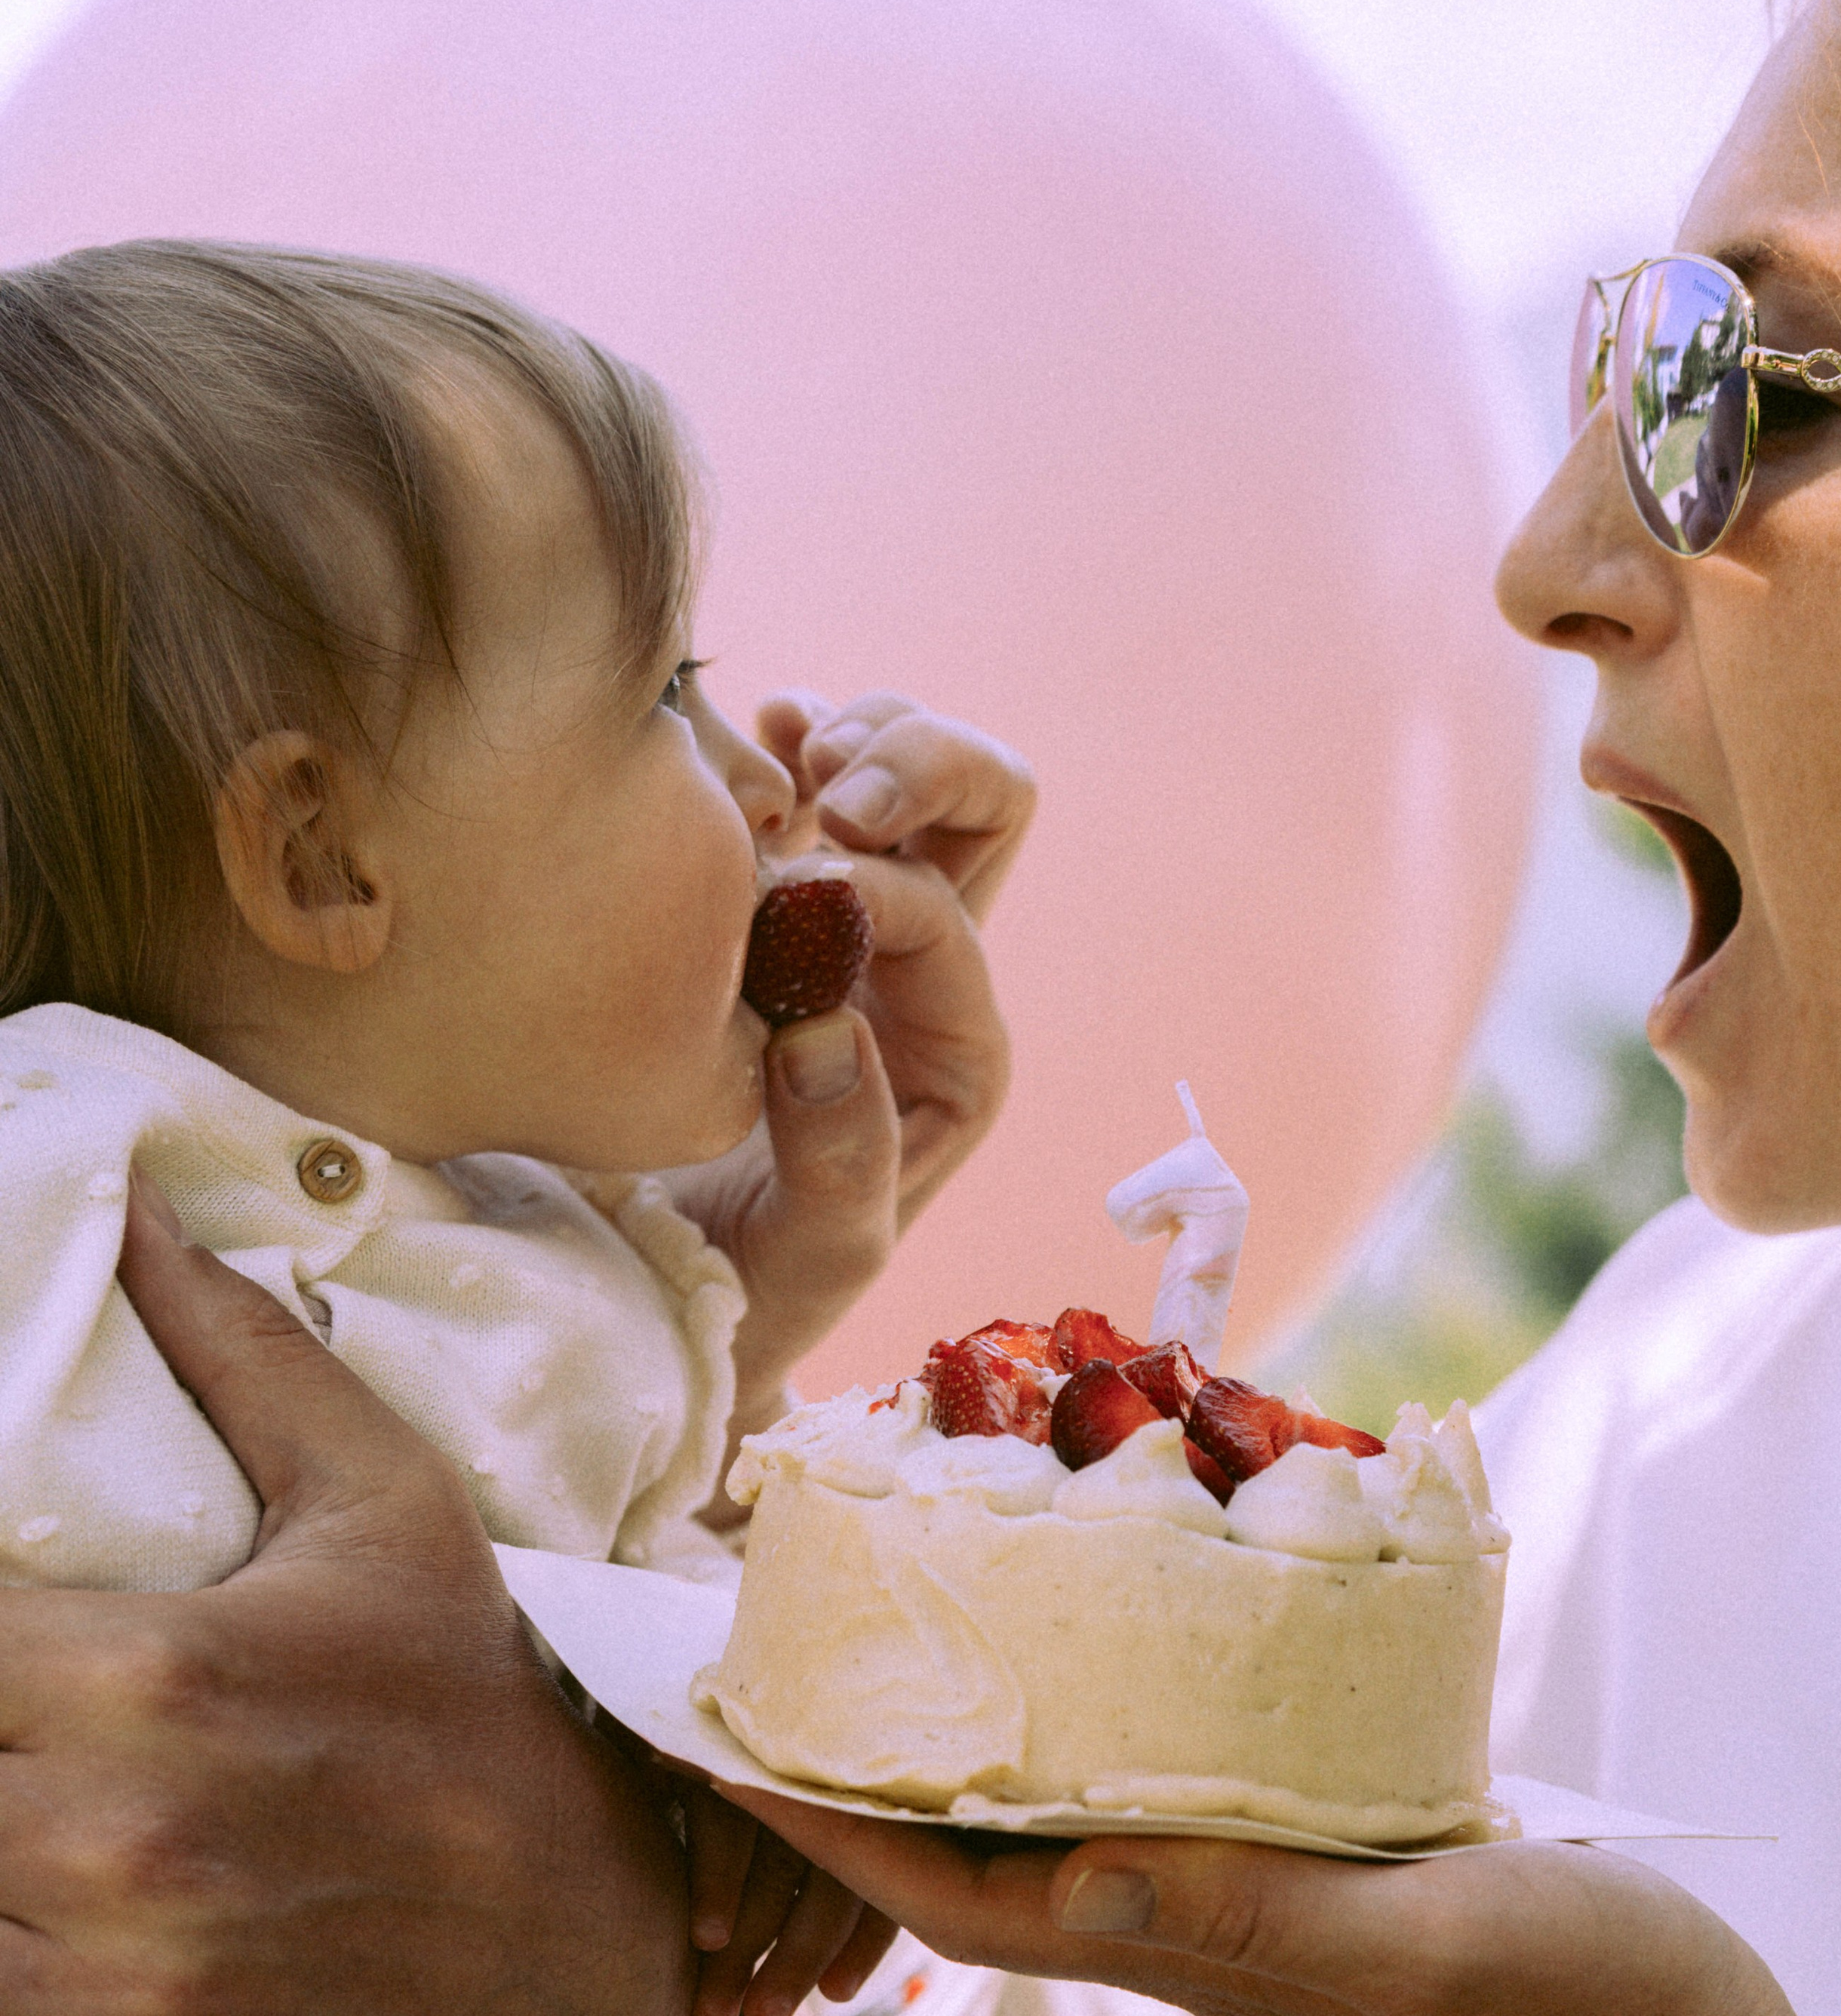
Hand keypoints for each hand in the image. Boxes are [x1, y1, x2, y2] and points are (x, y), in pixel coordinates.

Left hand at [0, 1184, 696, 2015]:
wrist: (603, 1967)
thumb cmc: (481, 1717)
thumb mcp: (392, 1517)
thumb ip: (248, 1360)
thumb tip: (139, 1215)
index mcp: (150, 1675)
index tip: (5, 1655)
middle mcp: (116, 1843)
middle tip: (18, 1744)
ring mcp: (120, 2008)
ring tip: (26, 1839)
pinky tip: (18, 1972)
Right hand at [666, 693, 1028, 1460]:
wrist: (681, 1293)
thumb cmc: (764, 1288)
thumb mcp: (823, 1251)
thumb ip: (841, 1156)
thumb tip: (826, 1030)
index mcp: (959, 1048)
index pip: (937, 917)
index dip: (867, 888)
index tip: (779, 897)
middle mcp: (925, 972)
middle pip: (983, 805)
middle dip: (922, 763)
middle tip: (832, 785)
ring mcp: (854, 924)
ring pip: (906, 771)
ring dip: (858, 733)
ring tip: (786, 742)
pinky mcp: (775, 901)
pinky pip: (811, 784)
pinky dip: (793, 738)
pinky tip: (759, 723)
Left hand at [711, 1789, 1840, 2015]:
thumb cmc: (1557, 1999)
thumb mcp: (1403, 1934)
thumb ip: (1243, 1911)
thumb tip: (1072, 1880)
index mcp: (1178, 1947)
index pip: (950, 1893)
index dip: (823, 1827)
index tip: (718, 1749)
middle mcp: (1178, 1929)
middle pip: (966, 1864)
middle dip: (849, 1786)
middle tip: (764, 1678)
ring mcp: (1234, 1905)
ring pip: (1045, 1833)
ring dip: (948, 1760)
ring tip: (877, 1662)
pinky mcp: (1301, 1872)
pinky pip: (1142, 1804)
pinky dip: (1077, 1738)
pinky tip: (1078, 1676)